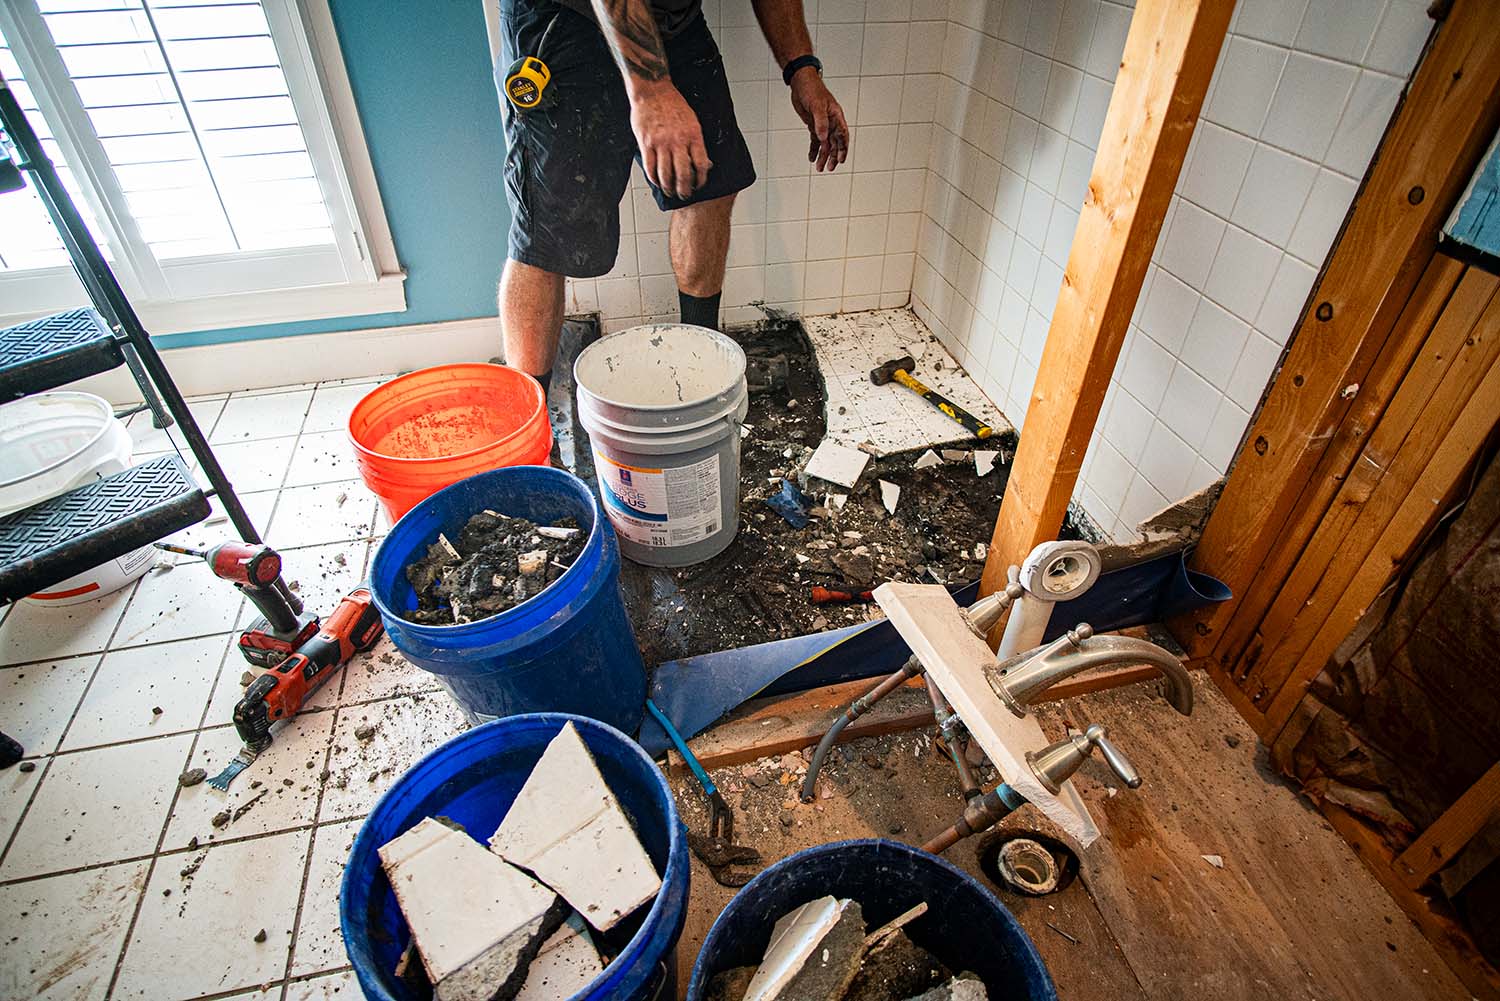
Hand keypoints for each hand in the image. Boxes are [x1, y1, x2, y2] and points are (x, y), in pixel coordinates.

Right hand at [629, 81, 712, 198]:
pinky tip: (657, 182)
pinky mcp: (646, 143)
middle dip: (684, 190)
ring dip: (669, 187)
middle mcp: (678, 141)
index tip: (699, 185)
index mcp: (693, 135)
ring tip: (670, 192)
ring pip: (665, 174)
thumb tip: (703, 163)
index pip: (701, 164)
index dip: (701, 179)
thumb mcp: (692, 121)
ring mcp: (661, 143)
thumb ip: (696, 142)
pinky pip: (650, 167)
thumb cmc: (673, 104)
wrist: (653, 90)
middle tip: (684, 195)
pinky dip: (654, 178)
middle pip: (683, 174)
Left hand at [789, 69, 847, 170]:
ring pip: (824, 144)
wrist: (800, 83)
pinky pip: (815, 140)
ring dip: (823, 156)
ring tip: (819, 168)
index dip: (843, 148)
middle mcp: (831, 122)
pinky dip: (814, 150)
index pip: (842, 135)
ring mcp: (822, 124)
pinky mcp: (813, 125)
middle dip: (833, 156)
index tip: (841, 159)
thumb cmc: (811, 89)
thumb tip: (823, 138)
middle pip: (834, 143)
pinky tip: (812, 158)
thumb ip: (821, 122)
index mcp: (836, 116)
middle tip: (829, 168)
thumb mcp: (816, 105)